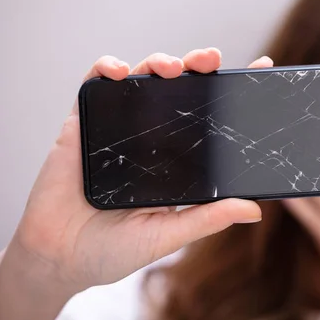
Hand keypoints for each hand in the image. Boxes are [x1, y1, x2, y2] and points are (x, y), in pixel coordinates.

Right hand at [9, 49, 272, 293]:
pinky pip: (93, 88)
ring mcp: (116, 129)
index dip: (230, 92)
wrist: (59, 260)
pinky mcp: (82, 126)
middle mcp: (150, 139)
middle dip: (196, 66)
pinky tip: (119, 71)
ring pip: (141, 80)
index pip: (209, 118)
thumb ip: (207, 218)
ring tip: (171, 67)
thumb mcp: (169, 235)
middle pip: (179, 90)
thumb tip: (254, 209)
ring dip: (157, 63)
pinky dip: (105, 70)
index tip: (259, 67)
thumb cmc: (114, 250)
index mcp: (176, 161)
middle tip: (210, 59)